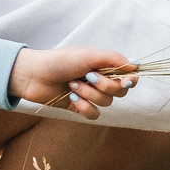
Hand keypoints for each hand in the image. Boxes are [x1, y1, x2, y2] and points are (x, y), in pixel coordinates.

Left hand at [10, 46, 136, 118]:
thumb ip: (114, 60)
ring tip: (72, 85)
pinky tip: (72, 99)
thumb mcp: (88, 55)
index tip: (125, 81)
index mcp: (103, 65)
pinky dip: (84, 107)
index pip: (128, 76)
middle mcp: (99, 80)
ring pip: (106, 103)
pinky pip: (94, 114)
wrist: (33, 75)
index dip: (130, 80)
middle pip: (120, 92)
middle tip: (89, 76)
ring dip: (90, 94)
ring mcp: (90, 94)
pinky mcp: (79, 107)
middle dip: (105, 86)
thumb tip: (136, 67)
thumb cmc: (59, 61)